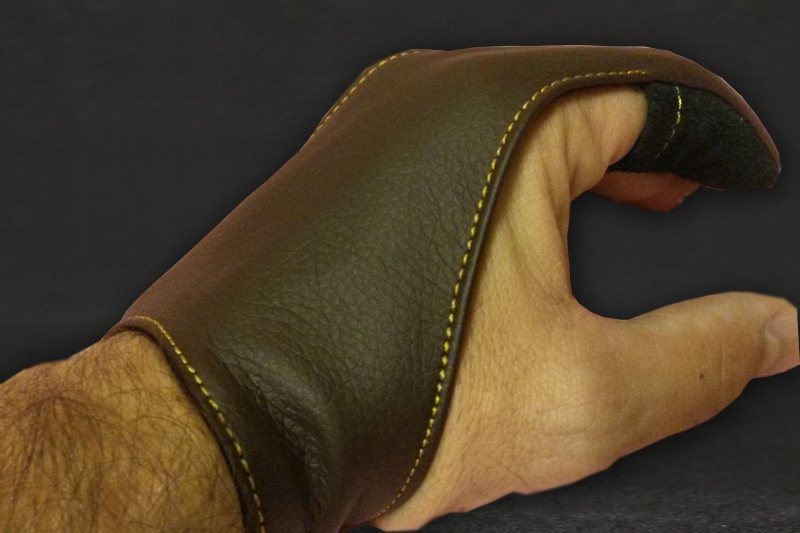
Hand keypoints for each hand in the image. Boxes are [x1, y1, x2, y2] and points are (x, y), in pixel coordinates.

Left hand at [369, 85, 798, 530]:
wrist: (230, 417)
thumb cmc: (379, 400)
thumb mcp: (580, 396)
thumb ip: (700, 359)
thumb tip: (775, 332)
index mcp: (507, 119)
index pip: (651, 95)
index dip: (717, 135)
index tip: (746, 170)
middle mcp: (433, 98)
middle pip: (583, 101)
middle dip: (651, 146)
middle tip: (692, 184)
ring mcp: (377, 127)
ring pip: (514, 126)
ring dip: (579, 164)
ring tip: (627, 197)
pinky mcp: (342, 166)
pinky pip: (452, 152)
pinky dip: (507, 180)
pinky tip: (519, 228)